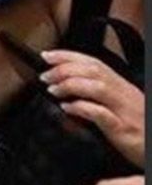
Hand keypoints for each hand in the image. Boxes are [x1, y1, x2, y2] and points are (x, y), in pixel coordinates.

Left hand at [40, 49, 143, 165]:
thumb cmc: (138, 129)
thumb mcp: (118, 108)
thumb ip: (97, 98)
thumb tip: (67, 95)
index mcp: (121, 87)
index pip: (94, 63)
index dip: (68, 56)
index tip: (47, 55)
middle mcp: (123, 95)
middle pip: (93, 71)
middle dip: (65, 68)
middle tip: (45, 75)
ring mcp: (124, 111)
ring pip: (97, 87)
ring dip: (70, 85)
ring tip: (53, 89)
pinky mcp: (123, 129)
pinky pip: (102, 114)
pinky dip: (82, 108)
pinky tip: (67, 108)